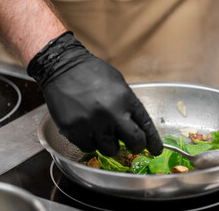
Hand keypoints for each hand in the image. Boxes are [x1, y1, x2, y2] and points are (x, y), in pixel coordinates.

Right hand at [28, 32, 162, 155]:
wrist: (62, 68)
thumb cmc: (93, 73)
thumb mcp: (119, 83)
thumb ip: (128, 104)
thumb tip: (136, 125)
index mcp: (126, 99)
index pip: (146, 126)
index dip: (153, 142)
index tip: (156, 150)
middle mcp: (112, 114)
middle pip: (134, 143)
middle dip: (136, 146)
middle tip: (133, 146)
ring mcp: (92, 124)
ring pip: (111, 150)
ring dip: (111, 144)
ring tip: (105, 132)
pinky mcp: (74, 131)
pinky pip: (89, 148)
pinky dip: (92, 143)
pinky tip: (89, 130)